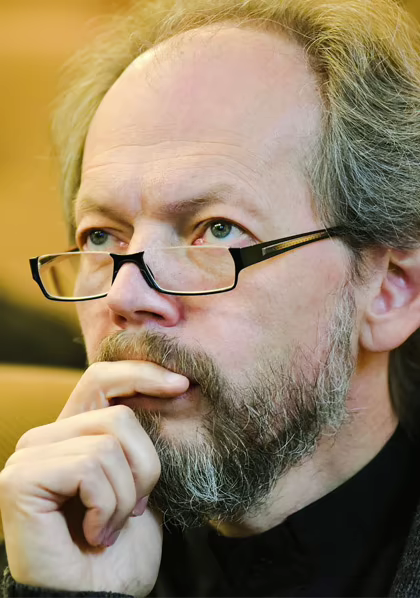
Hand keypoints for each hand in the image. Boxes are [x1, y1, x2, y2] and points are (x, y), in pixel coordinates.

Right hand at [0, 361, 188, 595]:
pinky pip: (90, 467)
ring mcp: (29, 456)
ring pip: (108, 442)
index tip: (182, 385)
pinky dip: (107, 507)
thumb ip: (142, 438)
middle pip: (118, 415)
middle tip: (135, 510)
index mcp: (73, 433)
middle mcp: (46, 437)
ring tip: (111, 527)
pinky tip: (96, 534)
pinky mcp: (20, 478)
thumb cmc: (123, 546)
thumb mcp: (144, 481)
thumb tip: (173, 386)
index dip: (142, 374)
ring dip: (127, 496)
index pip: (102, 378)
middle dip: (145, 468)